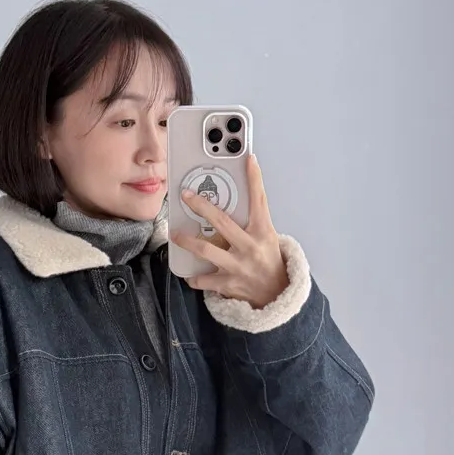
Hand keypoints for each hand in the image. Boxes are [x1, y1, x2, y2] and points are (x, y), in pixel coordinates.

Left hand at [170, 154, 288, 308]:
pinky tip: (189, 274)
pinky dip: (194, 277)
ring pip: (206, 251)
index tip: (248, 159)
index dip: (254, 179)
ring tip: (175, 234)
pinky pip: (203, 279)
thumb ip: (253, 222)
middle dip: (201, 206)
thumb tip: (235, 202)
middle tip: (186, 196)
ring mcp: (238, 266)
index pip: (259, 200)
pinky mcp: (228, 284)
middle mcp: (250, 247)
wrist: (277, 295)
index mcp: (263, 232)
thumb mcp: (268, 238)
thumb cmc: (269, 262)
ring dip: (187, 241)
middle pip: (222, 222)